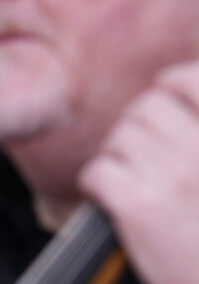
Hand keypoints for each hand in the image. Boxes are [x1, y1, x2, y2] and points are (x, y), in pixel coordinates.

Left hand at [79, 61, 198, 283]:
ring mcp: (172, 174)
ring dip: (117, 156)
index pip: (189, 79)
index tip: (164, 95)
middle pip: (146, 107)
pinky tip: (109, 198)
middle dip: (137, 127)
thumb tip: (172, 97)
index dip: (170, 84)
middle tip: (141, 154)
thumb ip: (197, 141)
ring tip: (130, 180)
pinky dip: (96, 183)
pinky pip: (98, 171)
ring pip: (119, 137)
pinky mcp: (139, 204)